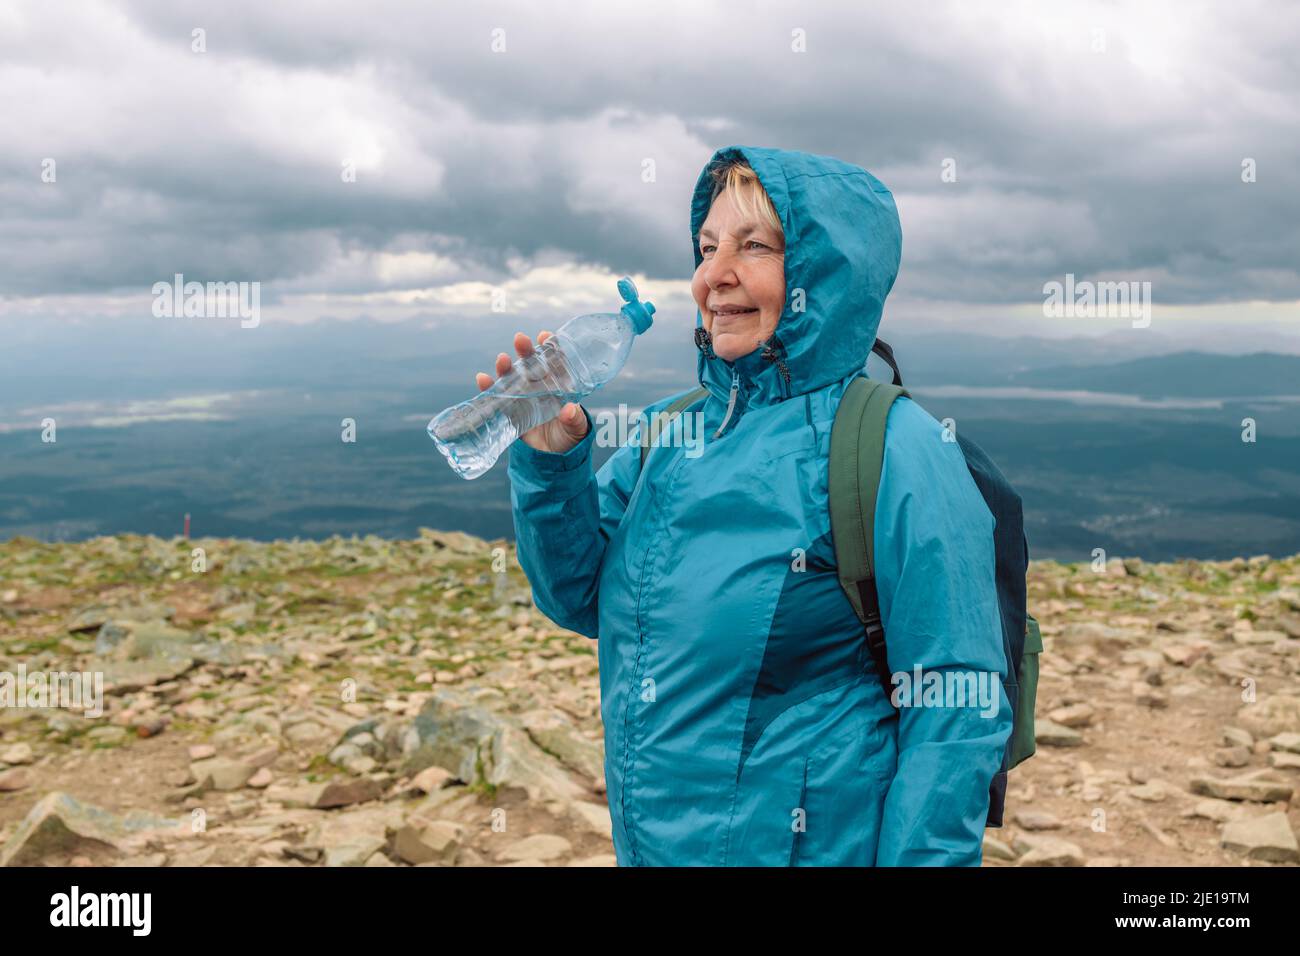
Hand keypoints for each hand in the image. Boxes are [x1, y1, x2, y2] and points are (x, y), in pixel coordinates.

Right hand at [476, 331, 589, 453]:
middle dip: (525, 351)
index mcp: (559, 387)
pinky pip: (497, 397)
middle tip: (520, 339)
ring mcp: (522, 398)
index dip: (551, 348)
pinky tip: (482, 379)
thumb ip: (574, 420)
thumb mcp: (576, 430)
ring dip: (505, 367)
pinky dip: (488, 388)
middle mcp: (539, 388)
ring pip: (512, 378)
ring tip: (501, 359)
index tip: (546, 335)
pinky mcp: (509, 411)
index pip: (555, 363)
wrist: (550, 462)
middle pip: (531, 365)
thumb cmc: (568, 441)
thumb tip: (569, 410)